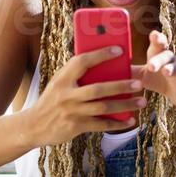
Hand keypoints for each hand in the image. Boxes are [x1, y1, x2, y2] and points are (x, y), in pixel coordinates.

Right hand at [21, 45, 145, 147]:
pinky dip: (118, 123)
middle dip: (122, 85)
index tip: (119, 49)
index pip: (83, 61)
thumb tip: (103, 62)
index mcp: (62, 78)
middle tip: (139, 83)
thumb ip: (76, 75)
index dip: (101, 54)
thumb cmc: (52, 100)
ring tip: (142, 101)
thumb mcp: (59, 83)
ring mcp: (72, 111)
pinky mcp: (76, 126)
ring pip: (104, 107)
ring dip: (125, 104)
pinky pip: (101, 124)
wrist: (33, 125)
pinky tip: (130, 121)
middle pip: (99, 88)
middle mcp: (67, 94)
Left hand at [134, 29, 175, 108]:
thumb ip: (127, 70)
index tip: (153, 34)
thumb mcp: (141, 75)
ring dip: (172, 68)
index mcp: (157, 54)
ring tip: (166, 71)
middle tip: (151, 65)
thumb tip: (105, 68)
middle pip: (165, 54)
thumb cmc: (157, 79)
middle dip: (159, 59)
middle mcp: (170, 58)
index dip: (156, 38)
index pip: (157, 43)